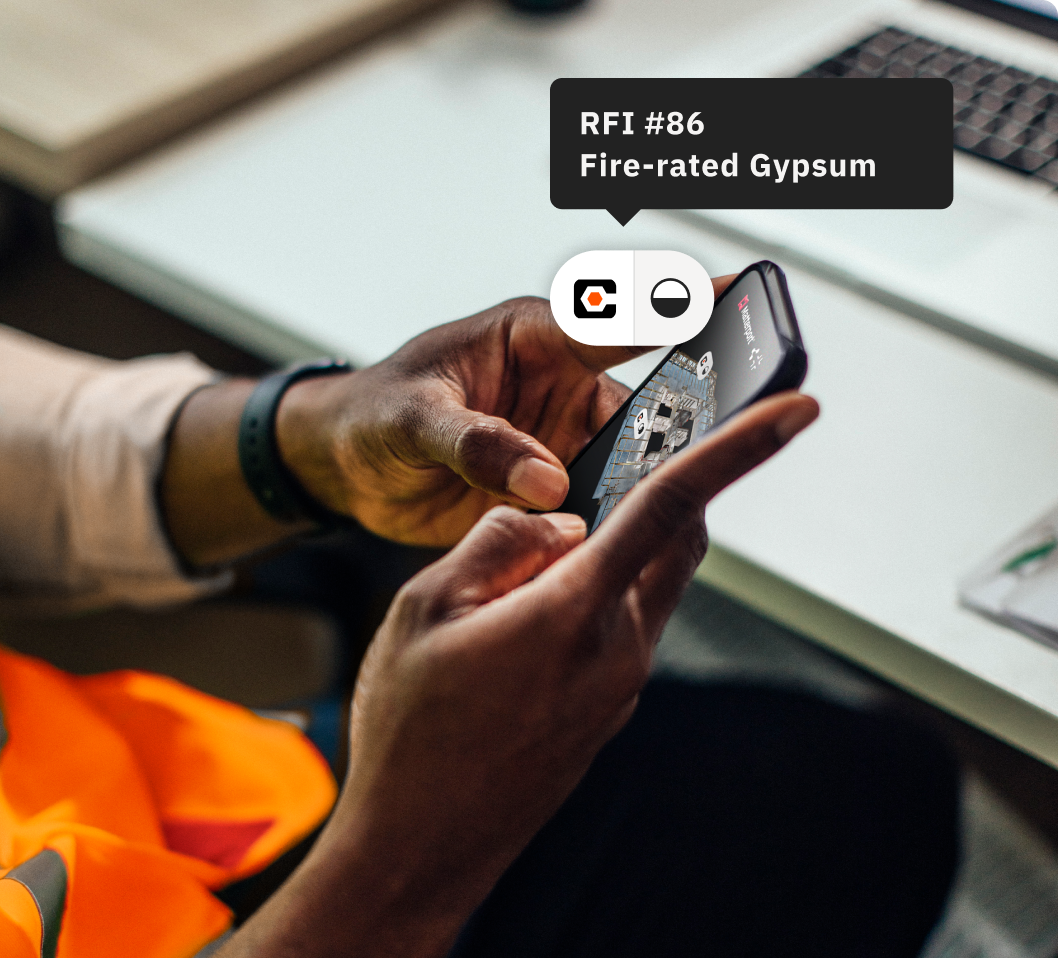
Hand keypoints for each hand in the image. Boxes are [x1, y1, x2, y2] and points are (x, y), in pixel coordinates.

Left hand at [276, 281, 735, 546]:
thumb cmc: (372, 415)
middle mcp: (558, 385)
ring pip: (628, 459)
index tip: (735, 290)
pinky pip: (597, 501)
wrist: (345, 466)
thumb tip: (546, 480)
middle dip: (676, 429)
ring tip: (659, 516)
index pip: (614, 316)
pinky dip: (609, 522)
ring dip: (640, 487)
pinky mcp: (549, 486)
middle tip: (706, 456)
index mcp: (530, 338)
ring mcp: (558, 438)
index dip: (676, 303)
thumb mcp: (413, 420)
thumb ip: (477, 443)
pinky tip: (617, 543)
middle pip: (640, 404)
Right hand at [338, 388, 818, 899]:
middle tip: (599, 479)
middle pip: (671, 542)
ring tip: (510, 582)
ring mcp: (620, 689)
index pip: (671, 506)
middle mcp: (619, 650)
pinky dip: (590, 600)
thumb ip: (499, 542)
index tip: (797, 409)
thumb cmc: (410, 733)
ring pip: (641, 586)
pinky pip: (618, 630)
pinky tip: (515, 628)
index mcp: (575, 612)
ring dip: (605, 556)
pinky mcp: (607, 713)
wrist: (420, 849)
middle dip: (654, 496)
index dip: (739, 448)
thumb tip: (555, 524)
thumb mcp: (425, 608)